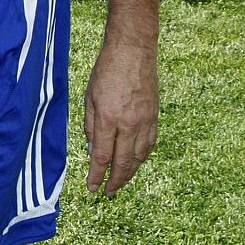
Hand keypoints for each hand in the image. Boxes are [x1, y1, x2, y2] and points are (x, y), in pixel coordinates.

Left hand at [85, 38, 158, 195]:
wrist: (133, 52)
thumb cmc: (106, 70)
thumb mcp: (89, 96)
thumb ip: (89, 124)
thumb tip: (91, 147)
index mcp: (108, 119)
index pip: (102, 156)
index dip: (97, 175)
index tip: (92, 188)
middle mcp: (129, 125)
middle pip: (123, 162)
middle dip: (115, 181)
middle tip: (108, 192)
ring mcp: (145, 122)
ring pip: (139, 157)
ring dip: (129, 173)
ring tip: (120, 182)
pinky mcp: (155, 118)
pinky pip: (149, 145)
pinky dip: (142, 158)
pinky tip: (135, 163)